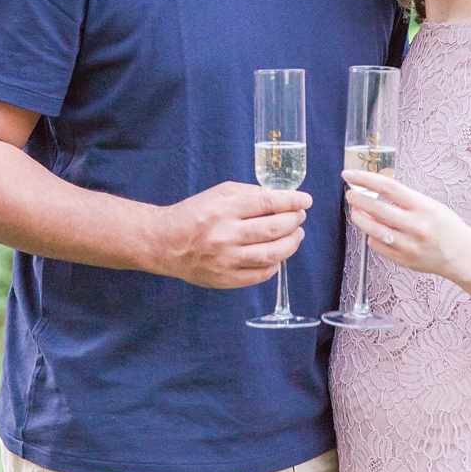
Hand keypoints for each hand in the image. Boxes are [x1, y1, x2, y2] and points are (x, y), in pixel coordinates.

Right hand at [151, 182, 309, 288]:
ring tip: (296, 234)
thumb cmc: (194, 214)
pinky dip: (275, 264)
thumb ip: (249, 193)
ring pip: (272, 254)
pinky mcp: (225, 279)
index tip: (305, 200)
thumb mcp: (219, 193)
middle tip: (300, 217)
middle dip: (295, 221)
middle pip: (274, 229)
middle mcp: (225, 235)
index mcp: (223, 209)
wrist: (164, 243)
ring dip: (292, 243)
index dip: (292, 201)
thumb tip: (281, 197)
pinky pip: (261, 274)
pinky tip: (278, 254)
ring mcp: (225, 259)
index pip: (267, 203)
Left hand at [342, 170, 470, 336]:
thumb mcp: (430, 205)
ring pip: (372, 229)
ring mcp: (408, 245)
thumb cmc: (444, 225)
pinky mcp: (402, 259)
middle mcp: (416, 226)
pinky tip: (375, 230)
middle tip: (350, 194)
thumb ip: (404, 199)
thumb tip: (374, 190)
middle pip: (376, 209)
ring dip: (359, 218)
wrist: (460, 254)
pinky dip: (371, 235)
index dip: (365, 179)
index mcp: (424, 207)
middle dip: (357, 199)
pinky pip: (377, 245)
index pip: (388, 188)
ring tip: (357, 211)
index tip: (350, 174)